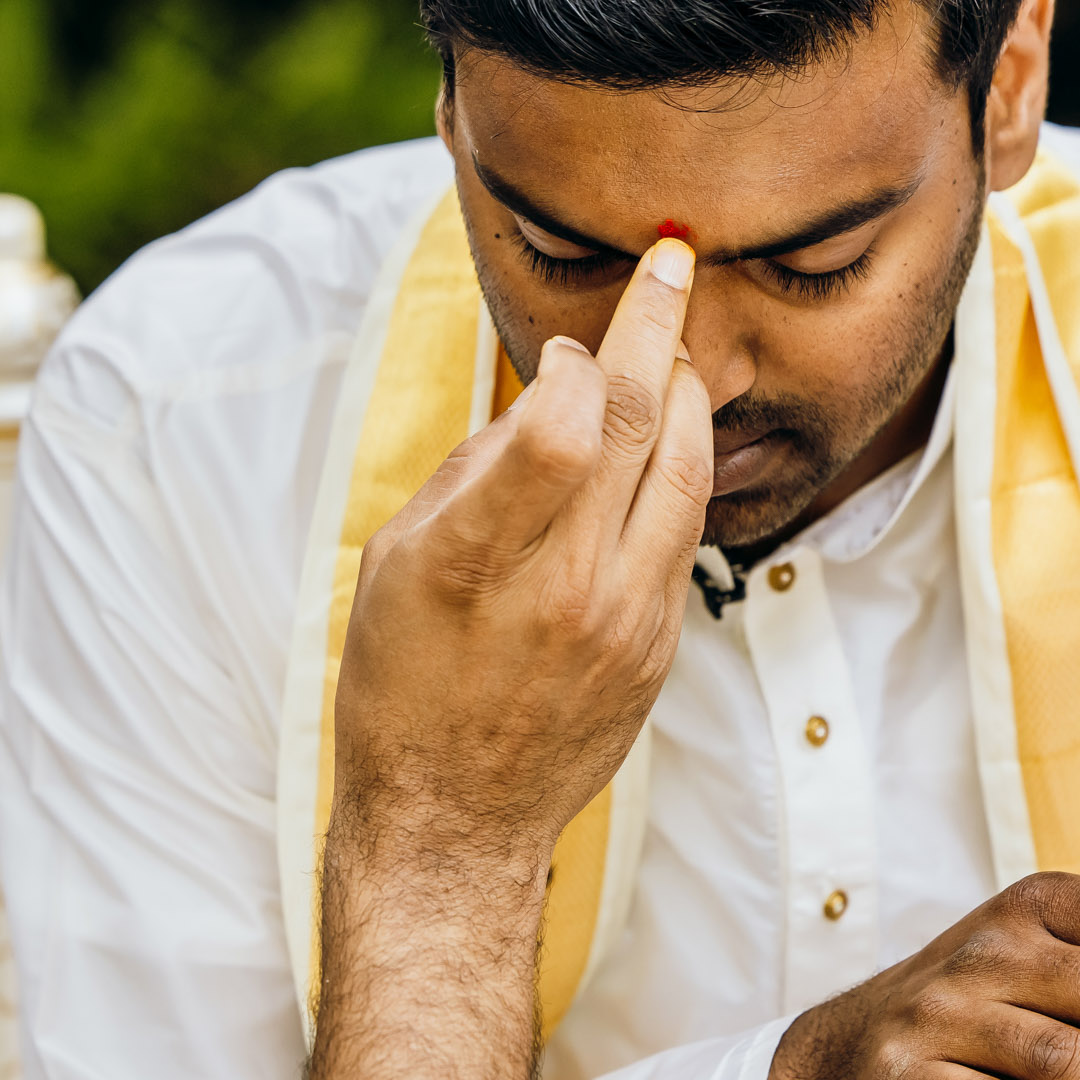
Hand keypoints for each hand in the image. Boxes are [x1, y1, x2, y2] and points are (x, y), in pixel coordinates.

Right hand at [330, 238, 712, 875]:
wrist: (455, 820)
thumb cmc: (402, 684)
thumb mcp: (392, 564)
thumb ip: (474, 473)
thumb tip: (549, 393)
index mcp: (476, 559)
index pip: (566, 422)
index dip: (577, 358)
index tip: (564, 347)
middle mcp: (564, 586)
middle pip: (640, 423)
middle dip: (658, 325)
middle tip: (673, 259)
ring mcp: (626, 619)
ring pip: (686, 468)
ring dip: (688, 389)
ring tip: (679, 341)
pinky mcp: (660, 644)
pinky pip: (686, 528)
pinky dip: (680, 466)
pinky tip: (670, 434)